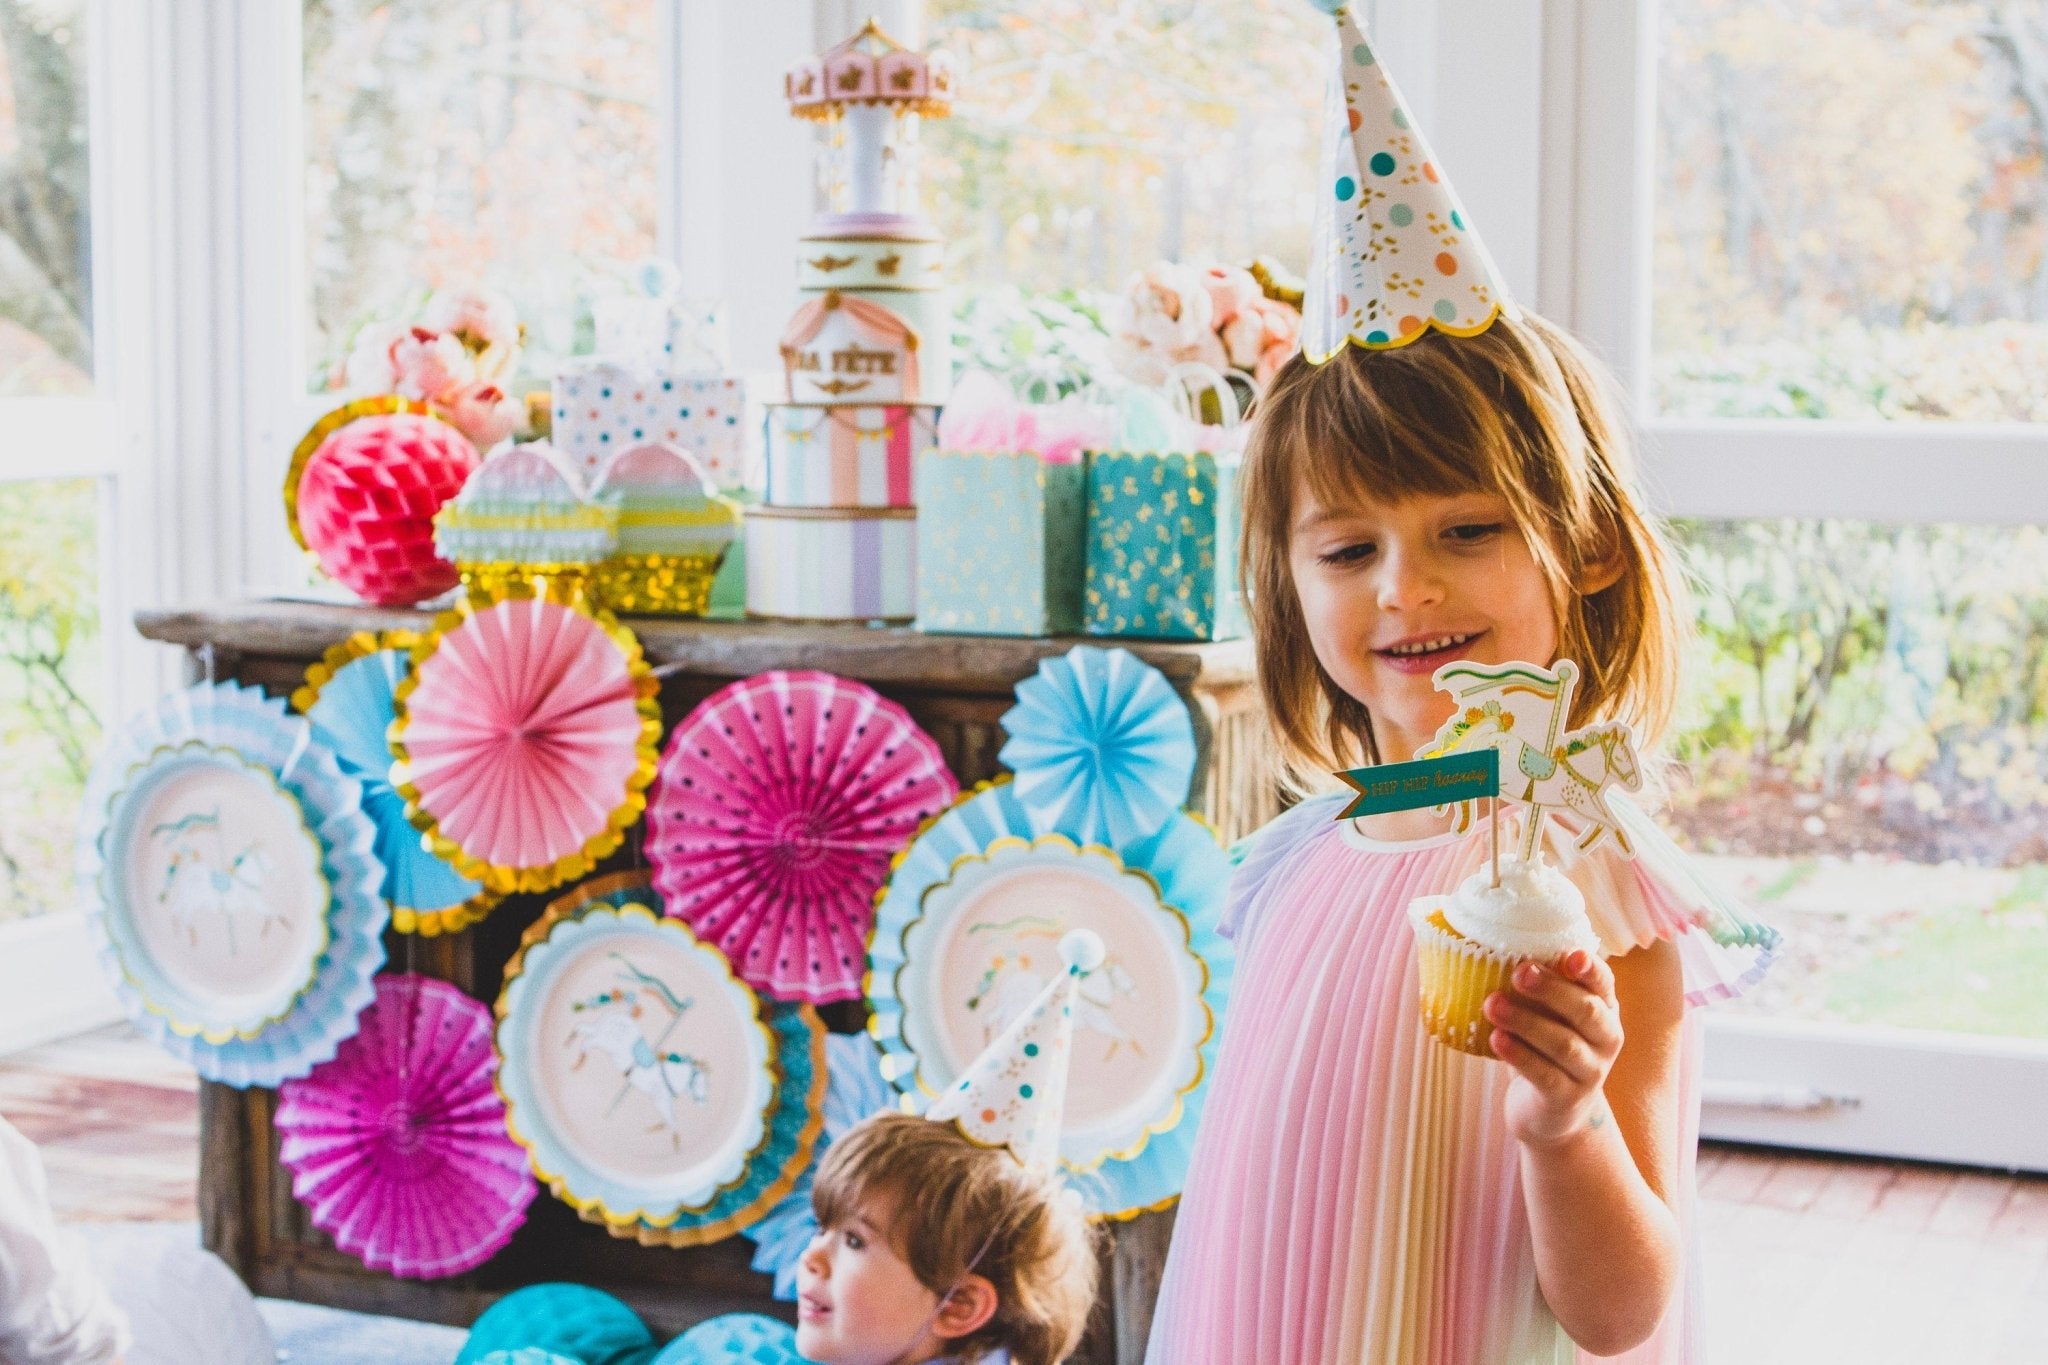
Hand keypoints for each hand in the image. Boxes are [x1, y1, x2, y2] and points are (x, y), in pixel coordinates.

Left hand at [1485, 950, 1622, 1148]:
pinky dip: (1519, 1055)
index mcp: (1603, 1008)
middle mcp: (1606, 1038)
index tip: (1571, 955)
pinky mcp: (1567, 1098)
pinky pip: (1545, 1075)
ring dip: (1526, 1021)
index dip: (1591, 968)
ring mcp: (1591, 1071)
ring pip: (1563, 1044)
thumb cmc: (1545, 1046)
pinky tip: (1496, 1039)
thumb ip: (1536, 985)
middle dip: (1552, 989)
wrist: (1551, 1110)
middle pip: (1585, 1010)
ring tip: (1492, 1004)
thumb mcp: (1548, 1013)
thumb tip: (1493, 945)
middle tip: (1519, 972)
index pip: (1604, 983)